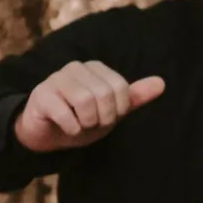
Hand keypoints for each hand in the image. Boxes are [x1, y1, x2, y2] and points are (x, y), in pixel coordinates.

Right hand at [13, 61, 164, 152]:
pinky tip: (66, 127)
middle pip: (104, 94)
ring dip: (86, 123)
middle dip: (102, 118)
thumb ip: (135, 97)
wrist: (49, 134)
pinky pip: (66, 114)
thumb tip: (161, 83)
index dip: (118, 110)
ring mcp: (56, 79)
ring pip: (85, 101)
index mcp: (96, 68)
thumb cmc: (83, 119)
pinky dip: (71, 128)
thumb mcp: (114, 111)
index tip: (107, 116)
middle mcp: (76, 68)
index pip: (121, 88)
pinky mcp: (41, 95)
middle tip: (91, 123)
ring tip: (79, 124)